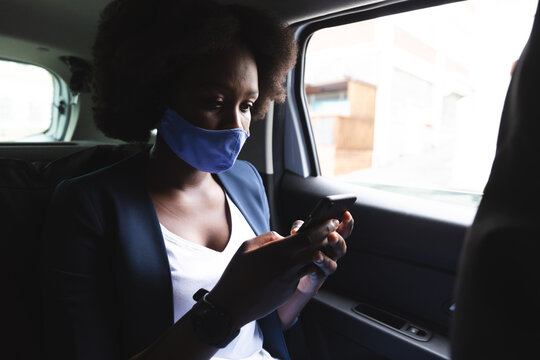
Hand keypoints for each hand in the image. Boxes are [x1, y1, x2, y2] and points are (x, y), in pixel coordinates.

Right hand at [207, 219, 339, 328]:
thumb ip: (268, 238)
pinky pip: (300, 276)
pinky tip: (299, 265)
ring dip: (319, 255)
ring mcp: (290, 280)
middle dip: (327, 239)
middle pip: (317, 249)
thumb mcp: (248, 247)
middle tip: (333, 232)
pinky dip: (304, 268)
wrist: (232, 305)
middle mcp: (288, 265)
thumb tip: (282, 237)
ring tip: (318, 248)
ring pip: (313, 264)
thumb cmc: (237, 274)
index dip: (323, 227)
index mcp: (278, 250)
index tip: (331, 221)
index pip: (309, 236)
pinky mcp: (289, 291)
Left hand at [292, 211, 353, 295]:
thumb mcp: (300, 234)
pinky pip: (319, 275)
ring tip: (316, 255)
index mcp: (331, 238)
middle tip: (331, 235)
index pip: (343, 230)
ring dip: (325, 259)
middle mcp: (332, 252)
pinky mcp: (318, 277)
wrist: (294, 272)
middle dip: (338, 240)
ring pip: (332, 263)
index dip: (347, 222)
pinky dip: (315, 271)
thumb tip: (296, 230)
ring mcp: (326, 265)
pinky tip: (310, 268)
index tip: (346, 214)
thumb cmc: (301, 248)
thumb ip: (299, 227)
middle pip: (341, 246)